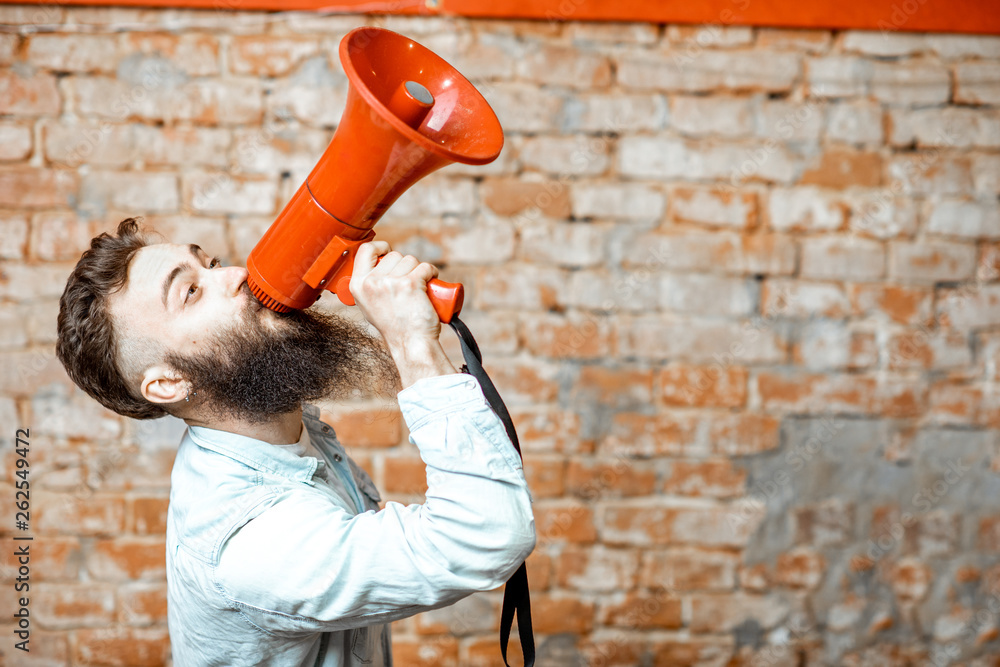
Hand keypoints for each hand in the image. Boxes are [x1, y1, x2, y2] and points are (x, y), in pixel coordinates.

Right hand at [350, 241, 456, 386]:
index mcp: (357, 285)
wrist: (411, 344)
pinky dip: (432, 273)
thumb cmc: (395, 328)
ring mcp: (390, 282)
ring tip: (419, 288)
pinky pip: (426, 267)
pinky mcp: (410, 283)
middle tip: (409, 285)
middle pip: (394, 255)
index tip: (388, 250)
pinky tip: (430, 284)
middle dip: (406, 266)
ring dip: (420, 270)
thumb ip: (369, 287)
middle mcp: (371, 282)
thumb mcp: (370, 306)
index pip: (365, 250)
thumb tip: (376, 269)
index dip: (380, 247)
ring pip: (411, 260)